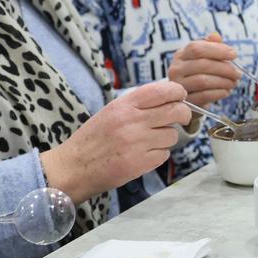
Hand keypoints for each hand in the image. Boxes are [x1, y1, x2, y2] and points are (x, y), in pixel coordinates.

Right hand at [41, 80, 188, 202]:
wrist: (74, 167)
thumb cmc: (93, 138)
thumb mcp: (111, 111)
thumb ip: (138, 104)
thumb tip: (169, 98)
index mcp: (124, 105)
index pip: (163, 90)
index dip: (178, 92)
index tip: (181, 96)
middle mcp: (132, 121)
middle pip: (176, 111)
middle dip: (184, 114)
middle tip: (182, 117)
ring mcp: (138, 143)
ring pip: (172, 135)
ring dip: (167, 138)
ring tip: (150, 140)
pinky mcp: (141, 163)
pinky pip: (164, 154)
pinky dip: (158, 154)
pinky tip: (144, 154)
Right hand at [167, 33, 238, 106]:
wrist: (188, 97)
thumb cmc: (199, 73)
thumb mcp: (203, 58)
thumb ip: (210, 46)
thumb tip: (216, 35)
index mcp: (181, 54)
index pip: (197, 48)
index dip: (217, 50)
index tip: (234, 54)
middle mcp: (176, 69)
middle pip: (203, 65)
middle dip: (225, 68)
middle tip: (238, 74)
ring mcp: (179, 86)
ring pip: (204, 80)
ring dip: (224, 81)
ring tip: (234, 83)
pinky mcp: (184, 101)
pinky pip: (204, 96)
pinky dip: (219, 93)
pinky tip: (226, 92)